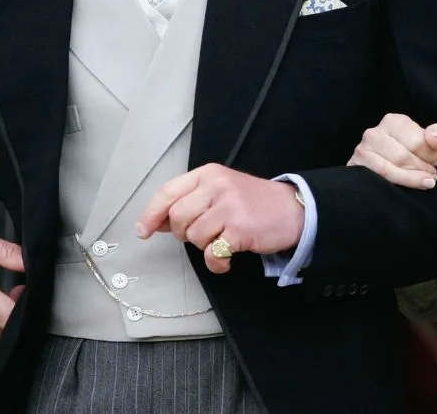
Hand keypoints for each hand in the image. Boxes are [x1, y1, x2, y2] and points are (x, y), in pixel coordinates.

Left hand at [135, 164, 304, 273]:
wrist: (292, 209)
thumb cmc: (253, 202)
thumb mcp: (221, 190)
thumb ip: (191, 201)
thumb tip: (158, 222)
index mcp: (209, 174)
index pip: (168, 192)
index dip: (151, 214)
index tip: (144, 231)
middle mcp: (217, 185)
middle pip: (178, 217)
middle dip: (185, 233)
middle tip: (204, 234)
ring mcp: (230, 206)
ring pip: (194, 236)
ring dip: (204, 247)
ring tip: (221, 240)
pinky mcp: (240, 228)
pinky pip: (213, 254)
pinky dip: (217, 263)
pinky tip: (227, 257)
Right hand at [347, 113, 436, 188]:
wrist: (387, 165)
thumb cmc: (412, 151)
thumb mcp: (430, 139)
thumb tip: (434, 140)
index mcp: (392, 121)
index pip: (416, 141)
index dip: (430, 155)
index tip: (435, 161)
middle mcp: (374, 133)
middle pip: (403, 156)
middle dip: (421, 168)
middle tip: (431, 175)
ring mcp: (362, 150)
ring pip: (390, 169)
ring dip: (411, 179)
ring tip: (425, 182)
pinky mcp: (356, 167)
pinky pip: (379, 178)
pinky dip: (397, 184)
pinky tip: (408, 187)